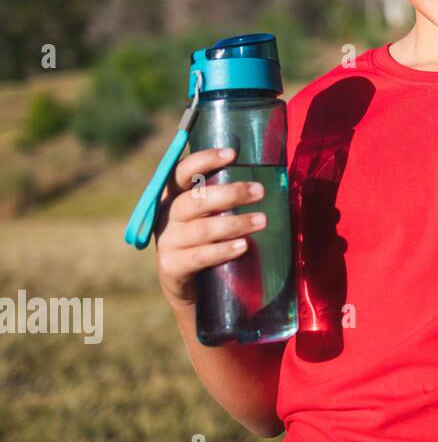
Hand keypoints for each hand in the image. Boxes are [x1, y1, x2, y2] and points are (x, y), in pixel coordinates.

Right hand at [154, 147, 266, 311]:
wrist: (190, 287)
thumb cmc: (208, 239)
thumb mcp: (210, 214)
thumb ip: (224, 197)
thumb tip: (265, 176)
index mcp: (174, 196)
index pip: (182, 172)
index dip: (204, 160)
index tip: (232, 154)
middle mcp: (167, 216)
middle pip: (194, 200)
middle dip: (230, 193)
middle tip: (260, 191)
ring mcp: (167, 242)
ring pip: (201, 229)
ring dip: (234, 223)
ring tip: (262, 221)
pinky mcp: (172, 267)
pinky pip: (199, 256)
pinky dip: (223, 250)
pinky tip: (243, 246)